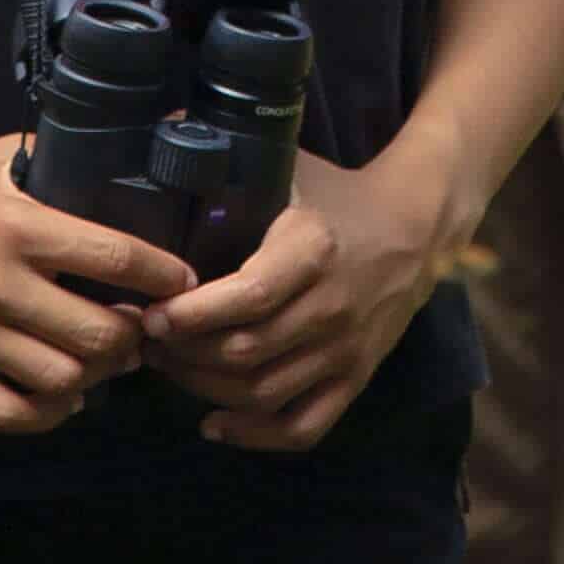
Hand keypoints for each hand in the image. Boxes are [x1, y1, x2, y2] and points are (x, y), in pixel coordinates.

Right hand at [0, 134, 190, 436]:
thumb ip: (54, 157)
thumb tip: (131, 136)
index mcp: (18, 226)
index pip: (115, 258)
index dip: (164, 275)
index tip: (183, 282)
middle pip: (97, 334)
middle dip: (135, 336)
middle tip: (143, 327)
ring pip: (60, 380)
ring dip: (95, 376)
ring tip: (106, 359)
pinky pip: (6, 412)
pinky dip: (46, 412)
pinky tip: (62, 395)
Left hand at [139, 152, 455, 451]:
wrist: (417, 227)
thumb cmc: (336, 196)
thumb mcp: (291, 168)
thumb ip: (231, 158)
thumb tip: (163, 128)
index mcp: (312, 250)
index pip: (248, 296)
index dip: (192, 314)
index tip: (153, 313)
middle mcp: (332, 306)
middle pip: (245, 352)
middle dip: (183, 354)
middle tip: (146, 341)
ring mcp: (346, 349)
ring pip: (264, 392)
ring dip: (205, 390)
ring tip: (171, 368)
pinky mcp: (355, 378)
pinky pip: (303, 427)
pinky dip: (255, 435)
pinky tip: (215, 423)